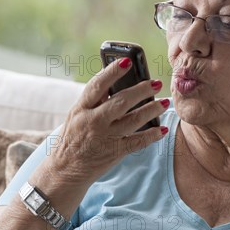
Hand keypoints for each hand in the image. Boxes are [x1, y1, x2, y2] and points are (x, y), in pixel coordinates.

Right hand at [44, 57, 168, 185]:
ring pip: (133, 120)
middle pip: (121, 102)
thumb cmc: (74, 136)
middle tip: (156, 83)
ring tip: (164, 102)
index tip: (128, 61)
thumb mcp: (77, 114)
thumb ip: (94, 100)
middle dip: (141, 90)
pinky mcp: (114, 153)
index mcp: (81, 108)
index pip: (97, 86)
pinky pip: (137, 142)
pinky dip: (151, 135)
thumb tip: (116, 80)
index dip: (112, 72)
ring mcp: (104, 138)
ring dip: (152, 110)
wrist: (65, 169)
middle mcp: (92, 122)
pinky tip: (161, 129)